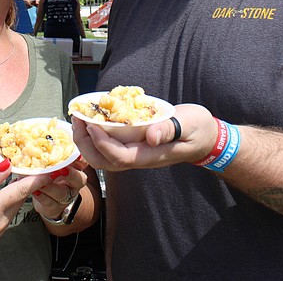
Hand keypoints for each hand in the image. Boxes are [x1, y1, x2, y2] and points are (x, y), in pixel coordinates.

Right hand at [0, 161, 51, 254]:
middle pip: (20, 199)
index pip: (21, 191)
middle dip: (26, 184)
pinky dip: (9, 204)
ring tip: (15, 178)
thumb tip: (8, 164)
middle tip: (30, 167)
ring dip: (17, 194)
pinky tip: (3, 194)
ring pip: (15, 207)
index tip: (49, 170)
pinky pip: (8, 216)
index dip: (37, 179)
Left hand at [31, 158, 88, 221]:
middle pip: (79, 179)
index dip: (80, 159)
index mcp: (76, 169)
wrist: (47, 200)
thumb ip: (53, 153)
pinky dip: (41, 196)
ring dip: (50, 186)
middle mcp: (74, 183)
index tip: (75, 155)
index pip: (83, 162)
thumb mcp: (54, 162)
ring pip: (62, 193)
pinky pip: (50, 203)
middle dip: (70, 174)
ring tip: (41, 181)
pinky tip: (35, 190)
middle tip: (60, 169)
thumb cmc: (50, 176)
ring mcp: (66, 197)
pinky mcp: (55, 207)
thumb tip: (42, 135)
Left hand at [71, 104, 217, 170]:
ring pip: (104, 157)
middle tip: (77, 121)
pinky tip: (91, 120)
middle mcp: (140, 158)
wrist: (206, 137)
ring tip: (79, 120)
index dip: (102, 143)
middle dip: (86, 144)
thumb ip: (170, 129)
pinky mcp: (134, 146)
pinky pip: (110, 147)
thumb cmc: (198, 130)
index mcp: (151, 155)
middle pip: (105, 162)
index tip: (91, 124)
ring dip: (87, 141)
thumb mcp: (189, 125)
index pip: (119, 157)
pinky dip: (96, 136)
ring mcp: (136, 154)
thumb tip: (151, 136)